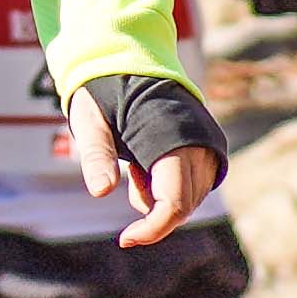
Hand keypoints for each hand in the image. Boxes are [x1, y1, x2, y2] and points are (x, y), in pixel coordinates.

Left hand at [59, 74, 228, 251]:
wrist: (130, 57)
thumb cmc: (104, 90)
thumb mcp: (88, 120)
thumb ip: (95, 154)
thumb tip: (101, 192)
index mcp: (171, 138)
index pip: (173, 203)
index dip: (153, 228)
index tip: (126, 239)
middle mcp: (198, 144)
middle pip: (184, 206)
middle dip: (153, 211)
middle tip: (128, 177)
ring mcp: (208, 145)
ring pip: (191, 198)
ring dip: (161, 198)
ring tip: (136, 165)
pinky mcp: (208, 146)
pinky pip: (195, 185)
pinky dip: (170, 188)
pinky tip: (148, 165)